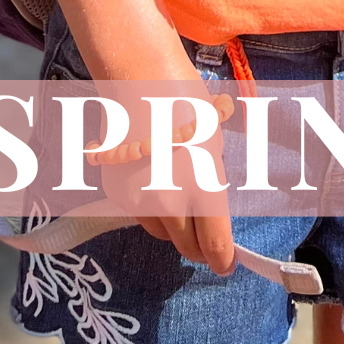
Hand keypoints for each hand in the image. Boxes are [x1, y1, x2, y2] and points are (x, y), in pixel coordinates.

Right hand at [87, 72, 236, 275]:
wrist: (138, 77)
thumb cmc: (186, 101)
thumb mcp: (212, 143)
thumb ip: (210, 183)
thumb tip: (211, 214)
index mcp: (201, 186)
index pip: (215, 243)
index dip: (223, 259)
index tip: (227, 266)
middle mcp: (168, 200)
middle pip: (187, 246)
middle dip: (200, 247)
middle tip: (209, 243)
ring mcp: (137, 199)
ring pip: (162, 232)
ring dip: (175, 228)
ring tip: (184, 204)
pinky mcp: (115, 193)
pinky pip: (140, 215)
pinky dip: (152, 210)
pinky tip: (157, 184)